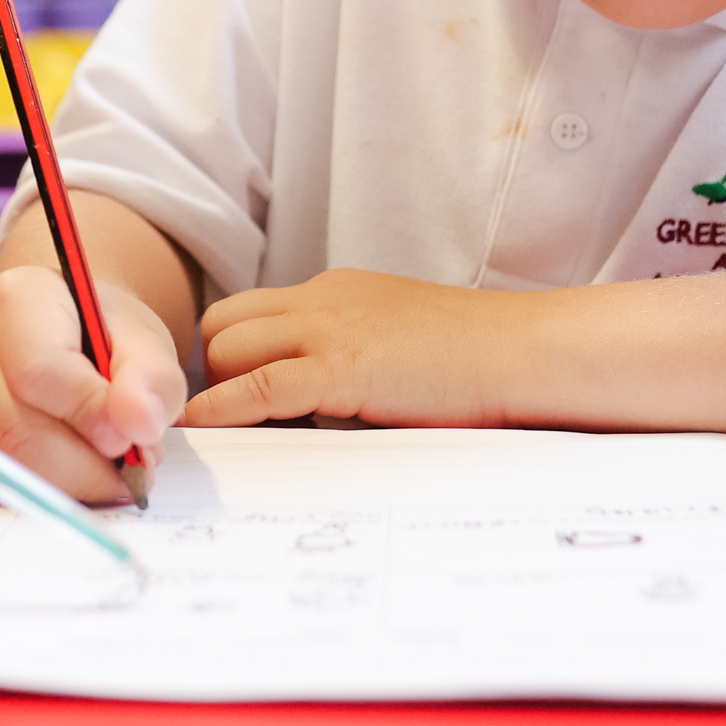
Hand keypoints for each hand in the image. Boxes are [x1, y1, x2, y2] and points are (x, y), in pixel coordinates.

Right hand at [0, 264, 181, 503]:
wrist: (66, 331)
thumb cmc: (103, 332)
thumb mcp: (145, 342)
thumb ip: (152, 379)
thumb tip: (140, 423)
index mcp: (15, 299)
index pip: (40, 372)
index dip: (90, 415)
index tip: (135, 438)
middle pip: (16, 430)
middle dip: (86, 467)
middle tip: (134, 469)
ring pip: (3, 463)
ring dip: (68, 484)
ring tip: (109, 466)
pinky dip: (42, 488)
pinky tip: (76, 470)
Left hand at [186, 269, 523, 426]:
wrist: (522, 352)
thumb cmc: (473, 362)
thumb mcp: (394, 344)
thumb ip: (349, 360)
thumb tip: (313, 406)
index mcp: (335, 293)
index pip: (250, 312)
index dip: (230, 356)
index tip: (222, 392)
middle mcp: (321, 300)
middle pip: (223, 323)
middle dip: (214, 371)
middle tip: (227, 415)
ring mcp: (327, 329)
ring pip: (228, 347)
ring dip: (218, 390)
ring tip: (229, 431)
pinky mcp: (340, 366)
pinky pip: (257, 385)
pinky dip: (220, 409)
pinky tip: (202, 429)